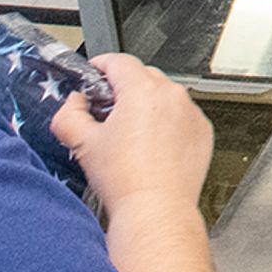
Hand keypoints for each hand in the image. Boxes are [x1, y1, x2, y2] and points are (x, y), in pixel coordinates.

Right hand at [55, 55, 211, 219]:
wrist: (156, 210)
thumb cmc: (126, 181)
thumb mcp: (83, 144)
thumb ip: (68, 114)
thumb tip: (73, 103)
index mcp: (142, 91)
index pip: (119, 61)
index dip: (101, 65)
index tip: (95, 74)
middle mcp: (171, 96)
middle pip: (143, 76)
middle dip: (124, 88)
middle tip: (108, 111)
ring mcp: (191, 113)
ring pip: (164, 96)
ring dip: (147, 106)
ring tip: (131, 135)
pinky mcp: (203, 131)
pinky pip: (182, 115)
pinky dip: (168, 123)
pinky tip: (153, 146)